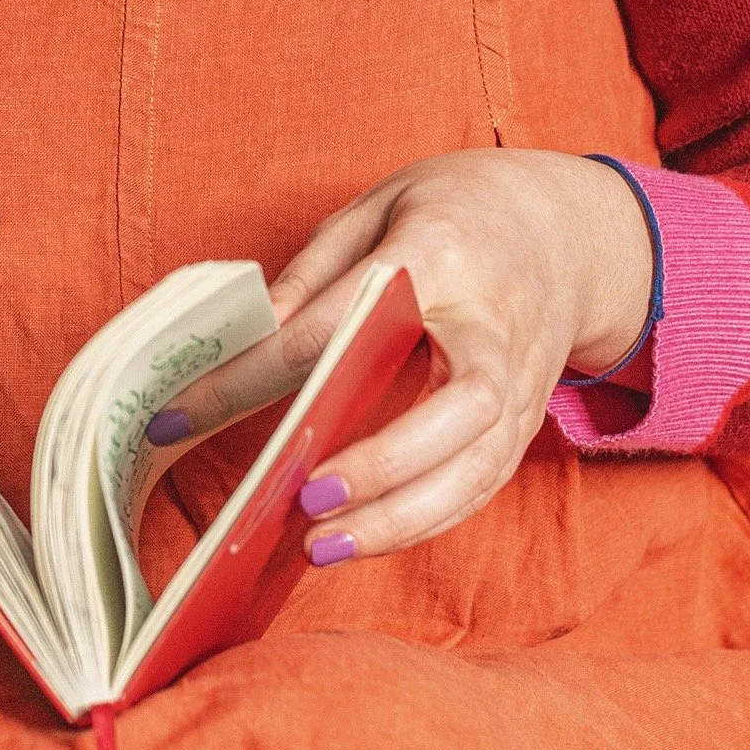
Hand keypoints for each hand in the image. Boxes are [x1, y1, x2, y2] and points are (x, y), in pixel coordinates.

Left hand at [163, 151, 651, 561]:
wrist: (563, 228)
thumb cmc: (454, 209)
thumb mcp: (377, 204)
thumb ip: (316, 270)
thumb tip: (256, 334)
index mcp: (441, 251)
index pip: (340, 320)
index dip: (258, 369)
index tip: (186, 410)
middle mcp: (494, 323)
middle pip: (458, 406)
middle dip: (386, 461)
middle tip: (306, 497)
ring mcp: (523, 379)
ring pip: (479, 463)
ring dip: (406, 516)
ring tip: (325, 545)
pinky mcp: (530, 419)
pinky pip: (483, 482)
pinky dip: (428, 519)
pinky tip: (370, 536)